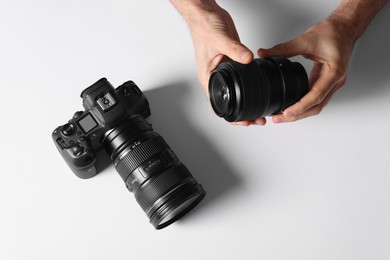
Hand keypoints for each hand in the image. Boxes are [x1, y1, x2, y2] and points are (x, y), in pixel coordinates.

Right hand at [177, 1, 265, 125]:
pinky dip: (251, 84)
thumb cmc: (203, 26)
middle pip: (229, 101)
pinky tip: (260, 86)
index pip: (217, 105)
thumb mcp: (220, 39)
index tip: (244, 121)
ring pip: (237, 91)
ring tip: (262, 108)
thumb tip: (248, 59)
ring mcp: (224, 70)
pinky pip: (242, 77)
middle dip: (244, 113)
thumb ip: (235, 50)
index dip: (231, 117)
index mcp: (208, 77)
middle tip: (258, 119)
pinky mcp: (232, 61)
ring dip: (249, 100)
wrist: (206, 13)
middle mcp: (216, 76)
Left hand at [259, 15, 357, 122]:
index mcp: (334, 72)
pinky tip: (292, 106)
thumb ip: (283, 49)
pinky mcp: (327, 83)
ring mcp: (333, 83)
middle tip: (278, 118)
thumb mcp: (306, 40)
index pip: (316, 96)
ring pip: (317, 106)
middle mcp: (336, 81)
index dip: (300, 107)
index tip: (287, 112)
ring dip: (300, 113)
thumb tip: (265, 54)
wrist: (345, 28)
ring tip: (282, 116)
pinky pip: (316, 98)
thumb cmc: (333, 32)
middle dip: (297, 115)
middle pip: (316, 107)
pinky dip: (304, 105)